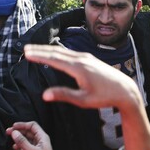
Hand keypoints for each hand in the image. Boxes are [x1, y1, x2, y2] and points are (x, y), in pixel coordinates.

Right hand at [6, 121, 62, 149]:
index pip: (32, 126)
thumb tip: (15, 133)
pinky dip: (20, 146)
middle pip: (28, 132)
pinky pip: (26, 146)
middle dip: (18, 131)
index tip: (14, 126)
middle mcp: (40, 140)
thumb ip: (23, 142)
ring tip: (11, 140)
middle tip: (8, 132)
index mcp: (42, 137)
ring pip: (26, 139)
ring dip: (18, 139)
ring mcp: (38, 146)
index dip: (23, 125)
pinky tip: (16, 148)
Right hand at [23, 44, 141, 112]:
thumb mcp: (83, 100)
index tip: (26, 53)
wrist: (124, 89)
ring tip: (35, 50)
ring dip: (48, 50)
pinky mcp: (89, 58)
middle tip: (25, 49)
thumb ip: (63, 95)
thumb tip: (44, 95)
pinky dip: (58, 52)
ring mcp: (86, 57)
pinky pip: (70, 53)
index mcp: (79, 68)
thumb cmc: (104, 97)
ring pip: (63, 51)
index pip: (54, 59)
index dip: (39, 56)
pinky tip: (53, 53)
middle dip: (40, 50)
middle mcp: (82, 59)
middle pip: (57, 51)